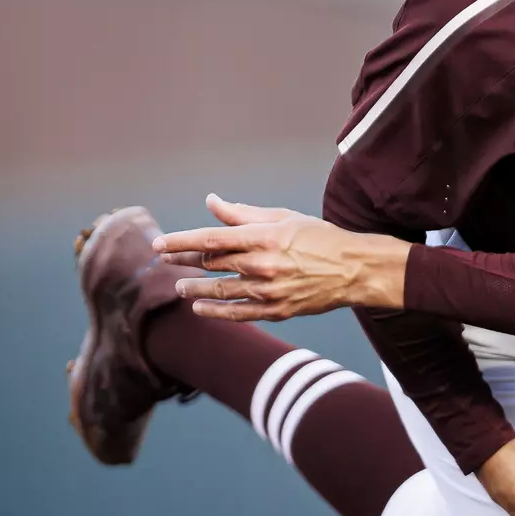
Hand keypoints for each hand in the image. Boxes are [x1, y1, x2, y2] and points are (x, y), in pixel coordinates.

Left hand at [152, 194, 410, 321]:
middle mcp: (262, 264)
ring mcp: (268, 290)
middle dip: (185, 261)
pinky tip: (199, 308)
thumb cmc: (318, 238)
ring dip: (194, 289)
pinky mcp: (276, 310)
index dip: (181, 242)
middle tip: (167, 260)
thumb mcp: (282, 217)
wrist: (354, 270)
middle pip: (211, 263)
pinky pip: (237, 313)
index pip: (210, 238)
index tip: (160, 245)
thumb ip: (243, 212)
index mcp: (262, 236)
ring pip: (219, 291)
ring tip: (179, 287)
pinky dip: (215, 311)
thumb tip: (211, 201)